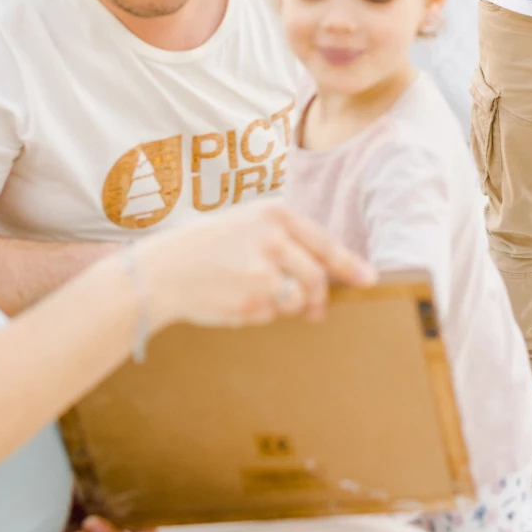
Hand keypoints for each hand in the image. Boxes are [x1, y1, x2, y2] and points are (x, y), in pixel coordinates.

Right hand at [135, 203, 374, 334]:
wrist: (163, 270)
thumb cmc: (206, 247)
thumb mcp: (246, 225)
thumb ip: (285, 240)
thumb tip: (326, 269)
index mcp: (274, 215)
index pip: (324, 244)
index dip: (349, 265)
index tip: (368, 279)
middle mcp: (273, 241)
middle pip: (317, 278)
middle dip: (318, 298)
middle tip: (315, 309)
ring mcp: (263, 274)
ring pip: (297, 300)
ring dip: (288, 306)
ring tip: (258, 296)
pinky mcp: (252, 303)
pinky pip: (271, 315)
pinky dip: (260, 314)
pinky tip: (234, 300)